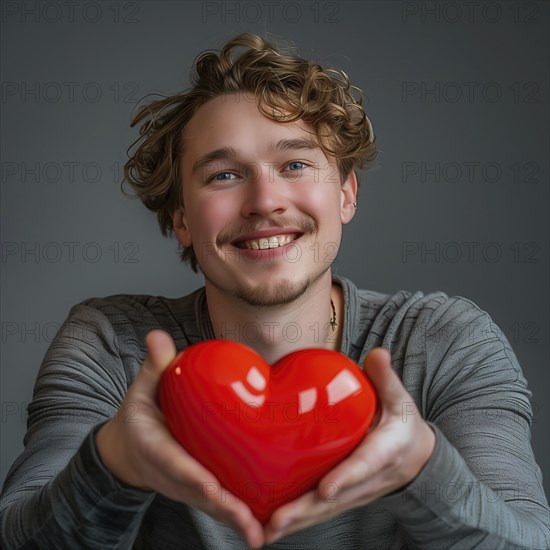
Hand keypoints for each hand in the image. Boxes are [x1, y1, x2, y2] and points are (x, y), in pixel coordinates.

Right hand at [96, 330, 264, 548]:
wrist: (129, 448)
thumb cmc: (141, 414)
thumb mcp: (142, 388)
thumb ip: (154, 365)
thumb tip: (157, 335)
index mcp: (156, 449)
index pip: (175, 464)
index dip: (193, 476)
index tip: (212, 487)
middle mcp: (172, 475)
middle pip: (200, 495)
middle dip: (225, 511)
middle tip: (251, 526)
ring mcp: (186, 486)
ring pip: (213, 506)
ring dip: (236, 520)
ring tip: (263, 533)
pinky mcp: (199, 489)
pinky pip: (220, 503)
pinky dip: (240, 515)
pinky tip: (265, 525)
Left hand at [264, 347, 434, 543]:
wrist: (417, 455)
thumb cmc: (402, 422)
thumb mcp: (400, 399)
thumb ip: (386, 378)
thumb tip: (378, 354)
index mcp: (386, 451)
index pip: (364, 466)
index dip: (346, 478)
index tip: (325, 490)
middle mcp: (370, 479)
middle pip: (337, 499)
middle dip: (307, 511)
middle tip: (277, 521)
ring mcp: (357, 492)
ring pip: (326, 511)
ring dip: (297, 521)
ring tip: (267, 530)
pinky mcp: (346, 496)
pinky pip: (322, 511)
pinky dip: (299, 519)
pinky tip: (272, 525)